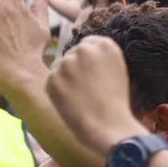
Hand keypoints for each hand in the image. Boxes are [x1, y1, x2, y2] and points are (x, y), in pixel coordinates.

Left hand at [47, 34, 144, 154]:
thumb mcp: (116, 70)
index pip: (88, 43)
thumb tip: (83, 55)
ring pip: (59, 66)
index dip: (87, 59)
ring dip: (65, 77)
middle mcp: (84, 49)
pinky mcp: (52, 77)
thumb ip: (100, 58)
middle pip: (72, 53)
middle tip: (84, 86)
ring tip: (79, 95)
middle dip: (75, 67)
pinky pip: (51, 80)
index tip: (90, 70)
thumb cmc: (115, 101)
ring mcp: (66, 63)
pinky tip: (70, 100)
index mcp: (105, 45)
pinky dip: (57, 89)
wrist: (106, 123)